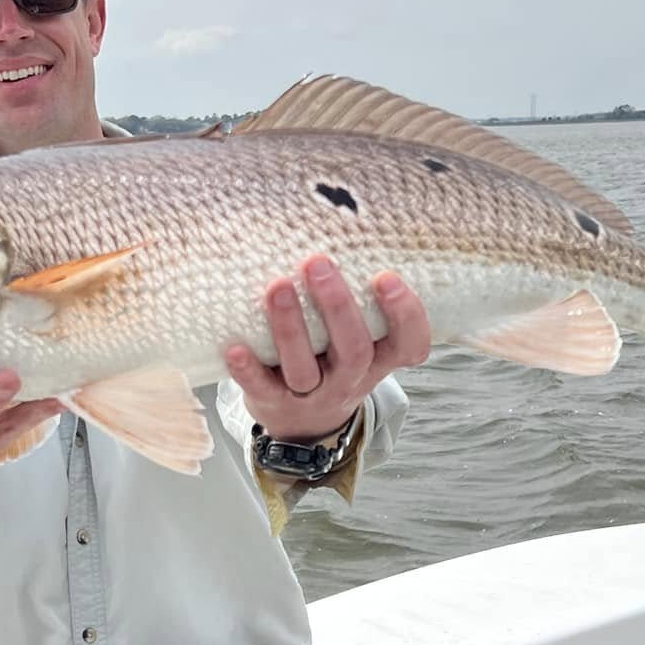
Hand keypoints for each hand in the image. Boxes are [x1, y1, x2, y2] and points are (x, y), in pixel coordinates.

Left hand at [224, 256, 430, 441]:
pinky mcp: (273, 403)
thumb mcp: (358, 337)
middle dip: (336, 307)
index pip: (409, 345)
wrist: (305, 425)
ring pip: (304, 369)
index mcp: (379, 360)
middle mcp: (349, 379)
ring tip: (277, 287)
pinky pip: (261, 388)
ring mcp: (312, 394)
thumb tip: (337, 219)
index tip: (386, 277)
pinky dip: (248, 370)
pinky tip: (235, 347)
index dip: (405, 315)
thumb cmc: (332, 360)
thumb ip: (357, 298)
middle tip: (316, 263)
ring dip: (290, 329)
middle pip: (354, 351)